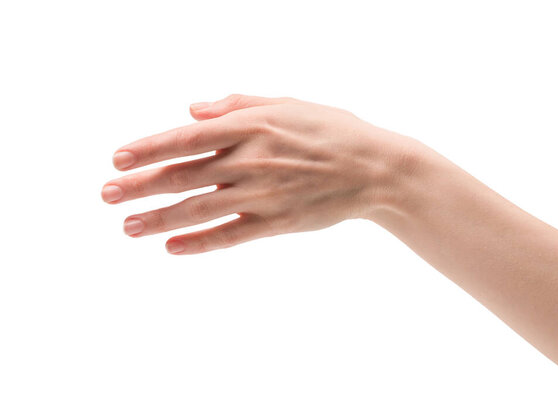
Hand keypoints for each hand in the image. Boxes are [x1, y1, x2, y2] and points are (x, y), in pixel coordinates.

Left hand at [101, 94, 414, 254]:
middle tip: (106, 195)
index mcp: (251, 126)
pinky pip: (231, 235)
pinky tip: (172, 249)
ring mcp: (263, 194)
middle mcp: (250, 160)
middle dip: (141, 185)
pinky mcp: (277, 222)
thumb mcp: (287, 103)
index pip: (186, 138)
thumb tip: (193, 110)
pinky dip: (201, 243)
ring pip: (199, 209)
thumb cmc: (332, 130)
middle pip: (183, 175)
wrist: (376, 168)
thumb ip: (237, 104)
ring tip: (127, 227)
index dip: (149, 149)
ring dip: (159, 219)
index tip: (117, 159)